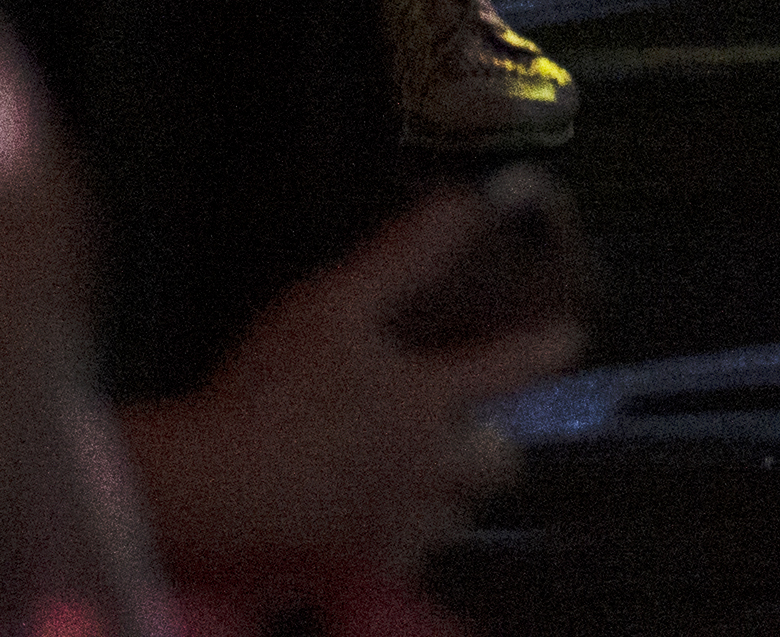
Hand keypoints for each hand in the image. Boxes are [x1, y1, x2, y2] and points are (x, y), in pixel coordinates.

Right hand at [117, 188, 583, 592]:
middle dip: (494, 446)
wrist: (209, 494)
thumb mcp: (333, 305)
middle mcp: (429, 471)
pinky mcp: (362, 577)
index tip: (570, 339)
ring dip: (445, 497)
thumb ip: (403, 256)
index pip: (507, 368)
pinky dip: (394, 542)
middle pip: (497, 464)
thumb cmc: (269, 391)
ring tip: (418, 482)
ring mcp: (398, 530)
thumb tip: (469, 202)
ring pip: (453, 519)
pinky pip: (402, 561)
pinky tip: (365, 528)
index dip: (543, 347)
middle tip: (474, 432)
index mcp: (428, 402)